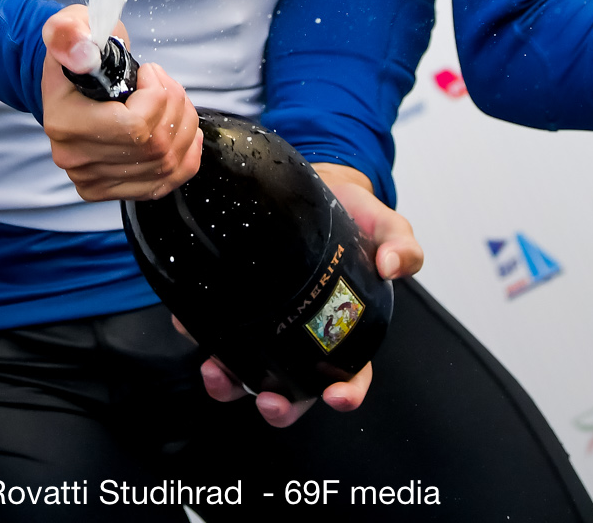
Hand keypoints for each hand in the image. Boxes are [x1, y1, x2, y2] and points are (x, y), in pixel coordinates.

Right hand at [40, 6, 198, 200]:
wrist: (75, 76)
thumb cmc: (79, 51)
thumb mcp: (71, 27)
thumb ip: (69, 34)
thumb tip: (81, 53)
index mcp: (64, 122)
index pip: (133, 127)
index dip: (157, 96)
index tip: (148, 72)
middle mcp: (76, 159)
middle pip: (154, 146)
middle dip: (174, 105)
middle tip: (163, 81)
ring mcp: (95, 179)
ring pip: (166, 162)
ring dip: (183, 125)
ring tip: (172, 99)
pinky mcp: (113, 189)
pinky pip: (168, 180)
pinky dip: (187, 153)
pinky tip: (180, 128)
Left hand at [187, 164, 419, 425]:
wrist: (315, 187)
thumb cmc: (352, 217)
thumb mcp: (385, 226)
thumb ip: (401, 245)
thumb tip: (393, 266)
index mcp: (345, 330)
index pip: (350, 376)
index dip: (345, 393)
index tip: (335, 396)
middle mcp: (303, 336)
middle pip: (293, 388)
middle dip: (281, 404)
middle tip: (269, 400)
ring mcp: (267, 322)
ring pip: (247, 370)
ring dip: (230, 382)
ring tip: (217, 371)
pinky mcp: (237, 302)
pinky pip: (214, 326)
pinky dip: (199, 330)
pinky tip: (191, 322)